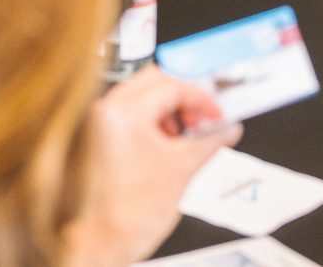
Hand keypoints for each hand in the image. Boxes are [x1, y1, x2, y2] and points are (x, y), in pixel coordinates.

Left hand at [63, 66, 240, 266]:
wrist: (103, 242)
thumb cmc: (128, 214)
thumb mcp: (183, 169)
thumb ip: (210, 141)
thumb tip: (226, 129)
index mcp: (124, 113)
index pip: (171, 86)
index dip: (201, 99)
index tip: (216, 113)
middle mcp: (105, 110)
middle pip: (153, 81)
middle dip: (183, 98)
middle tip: (203, 118)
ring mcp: (97, 122)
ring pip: (140, 94)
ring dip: (167, 109)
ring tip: (185, 136)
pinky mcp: (95, 135)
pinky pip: (128, 112)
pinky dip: (151, 121)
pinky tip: (165, 144)